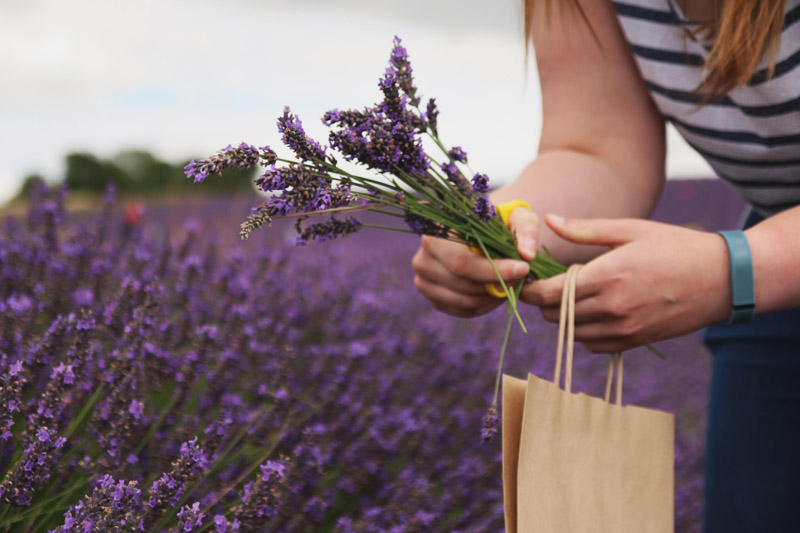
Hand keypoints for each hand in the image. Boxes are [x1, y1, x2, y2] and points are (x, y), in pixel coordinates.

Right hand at [412, 204, 542, 316]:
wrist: (478, 234)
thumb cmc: (497, 223)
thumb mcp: (515, 217)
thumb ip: (525, 230)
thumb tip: (527, 255)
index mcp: (435, 236)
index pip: (463, 263)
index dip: (494, 270)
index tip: (523, 269)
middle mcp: (422, 260)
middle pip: (464, 286)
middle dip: (498, 285)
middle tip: (520, 278)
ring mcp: (424, 281)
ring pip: (465, 302)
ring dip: (494, 297)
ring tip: (509, 282)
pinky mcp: (433, 298)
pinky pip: (463, 311)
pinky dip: (485, 306)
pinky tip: (496, 292)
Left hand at [521, 214, 730, 352]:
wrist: (724, 279)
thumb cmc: (676, 246)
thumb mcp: (630, 230)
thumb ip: (585, 229)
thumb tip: (548, 220)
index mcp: (606, 276)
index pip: (549, 294)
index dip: (531, 290)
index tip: (526, 281)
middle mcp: (612, 307)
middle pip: (555, 316)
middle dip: (544, 303)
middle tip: (547, 286)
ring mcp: (624, 329)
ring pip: (572, 334)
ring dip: (563, 319)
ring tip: (570, 298)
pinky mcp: (636, 341)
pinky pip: (594, 346)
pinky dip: (584, 333)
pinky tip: (591, 314)